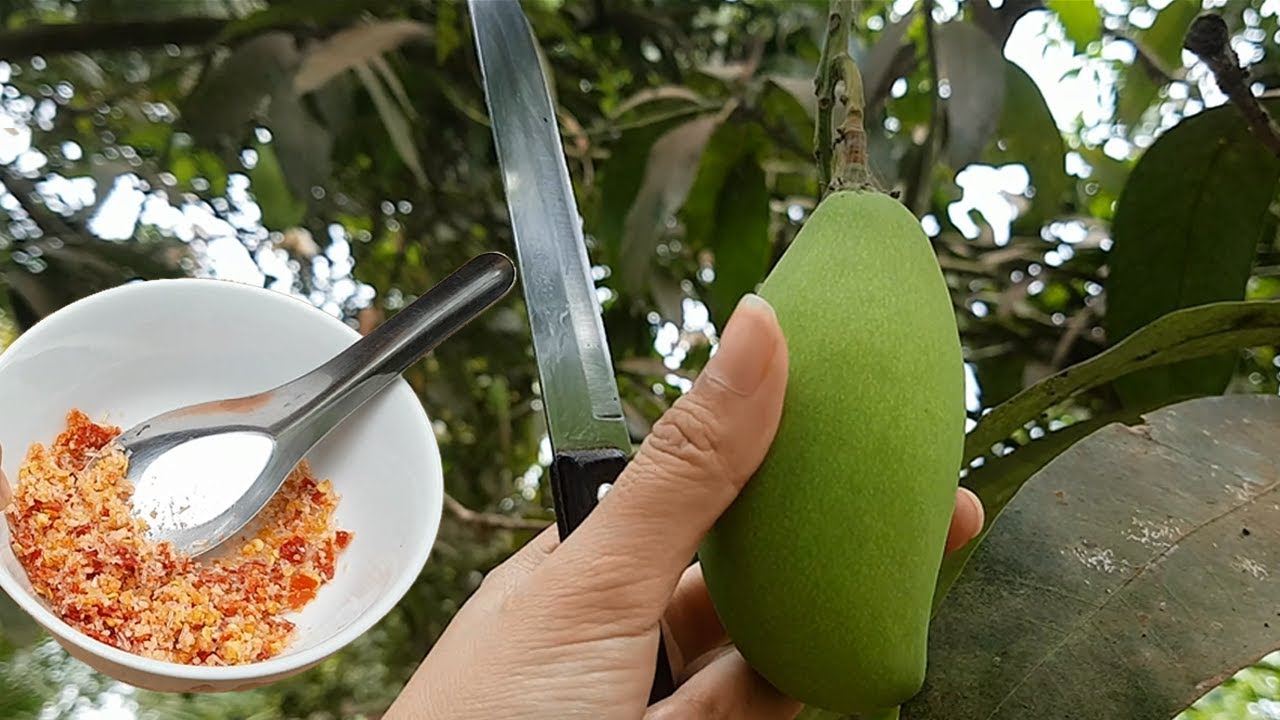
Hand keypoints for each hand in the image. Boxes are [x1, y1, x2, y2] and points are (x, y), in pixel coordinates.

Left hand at [384, 294, 984, 719]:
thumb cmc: (496, 713)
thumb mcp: (598, 580)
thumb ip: (686, 472)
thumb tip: (755, 331)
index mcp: (590, 563)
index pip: (696, 487)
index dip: (774, 446)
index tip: (850, 408)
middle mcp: (631, 627)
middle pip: (747, 563)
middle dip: (830, 522)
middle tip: (926, 483)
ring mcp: (664, 696)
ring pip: (773, 637)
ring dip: (844, 592)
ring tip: (935, 537)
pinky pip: (777, 701)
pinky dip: (825, 669)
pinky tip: (880, 632)